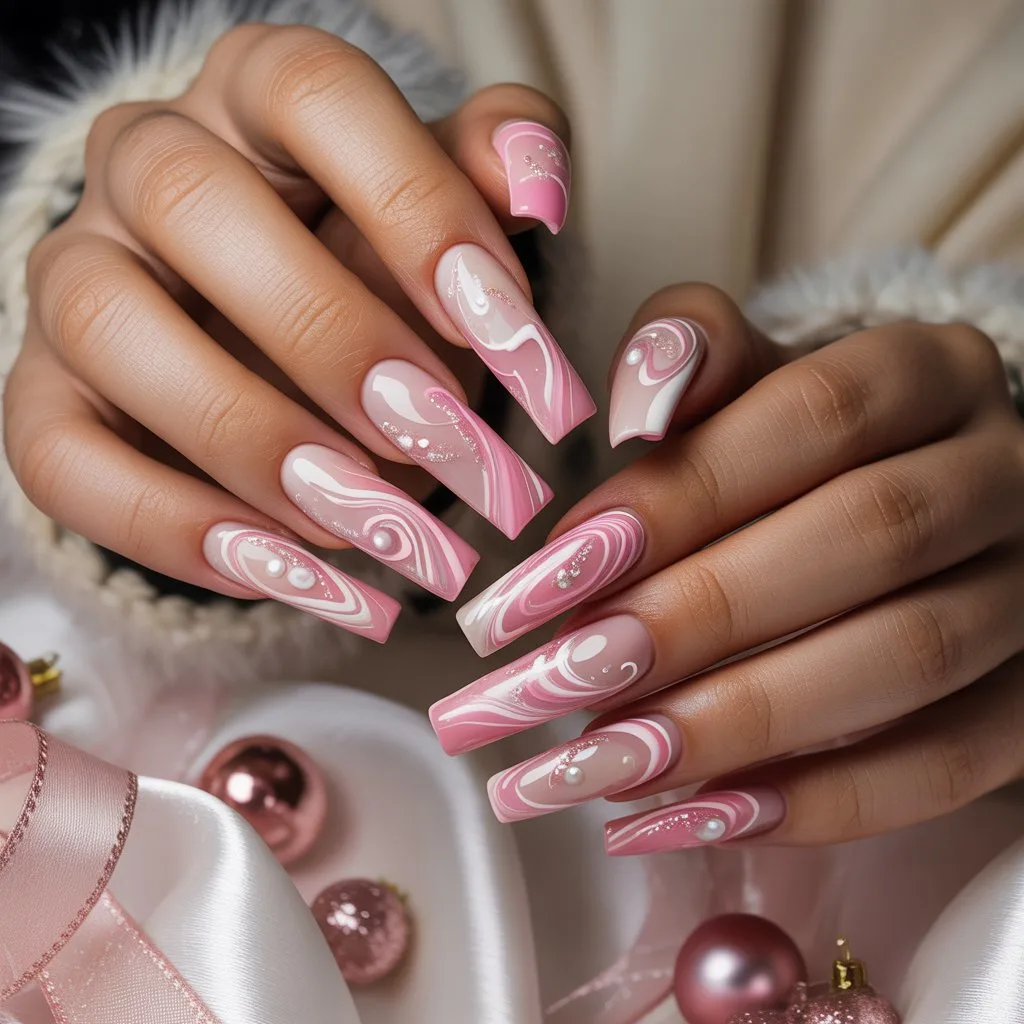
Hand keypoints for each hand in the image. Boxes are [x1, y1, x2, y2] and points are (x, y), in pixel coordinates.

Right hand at [4, 25, 590, 638]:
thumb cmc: (380, 266)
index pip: (316, 96)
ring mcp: (77, 279)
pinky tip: (292, 575)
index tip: (507, 333)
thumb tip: (537, 186)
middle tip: (447, 444)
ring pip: (114, 331)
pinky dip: (176, 530)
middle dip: (333, 338)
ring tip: (372, 525)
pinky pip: (62, 459)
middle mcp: (146, 166)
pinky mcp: (44, 396)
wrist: (281, 339)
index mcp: (256, 95)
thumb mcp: (447, 214)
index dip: (416, 210)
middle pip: (197, 205)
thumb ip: (493, 182)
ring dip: (254, 443)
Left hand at [432, 284, 1023, 846]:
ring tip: (601, 763)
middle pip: (867, 536)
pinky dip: (812, 802)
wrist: (906, 504)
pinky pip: (945, 766)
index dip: (682, 493)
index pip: (815, 415)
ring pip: (906, 658)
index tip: (558, 567)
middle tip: (559, 676)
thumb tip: (632, 406)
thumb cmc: (791, 446)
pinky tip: (688, 816)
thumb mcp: (741, 380)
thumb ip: (683, 356)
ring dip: (739, 722)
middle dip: (698, 615)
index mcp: (930, 372)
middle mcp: (1004, 475)